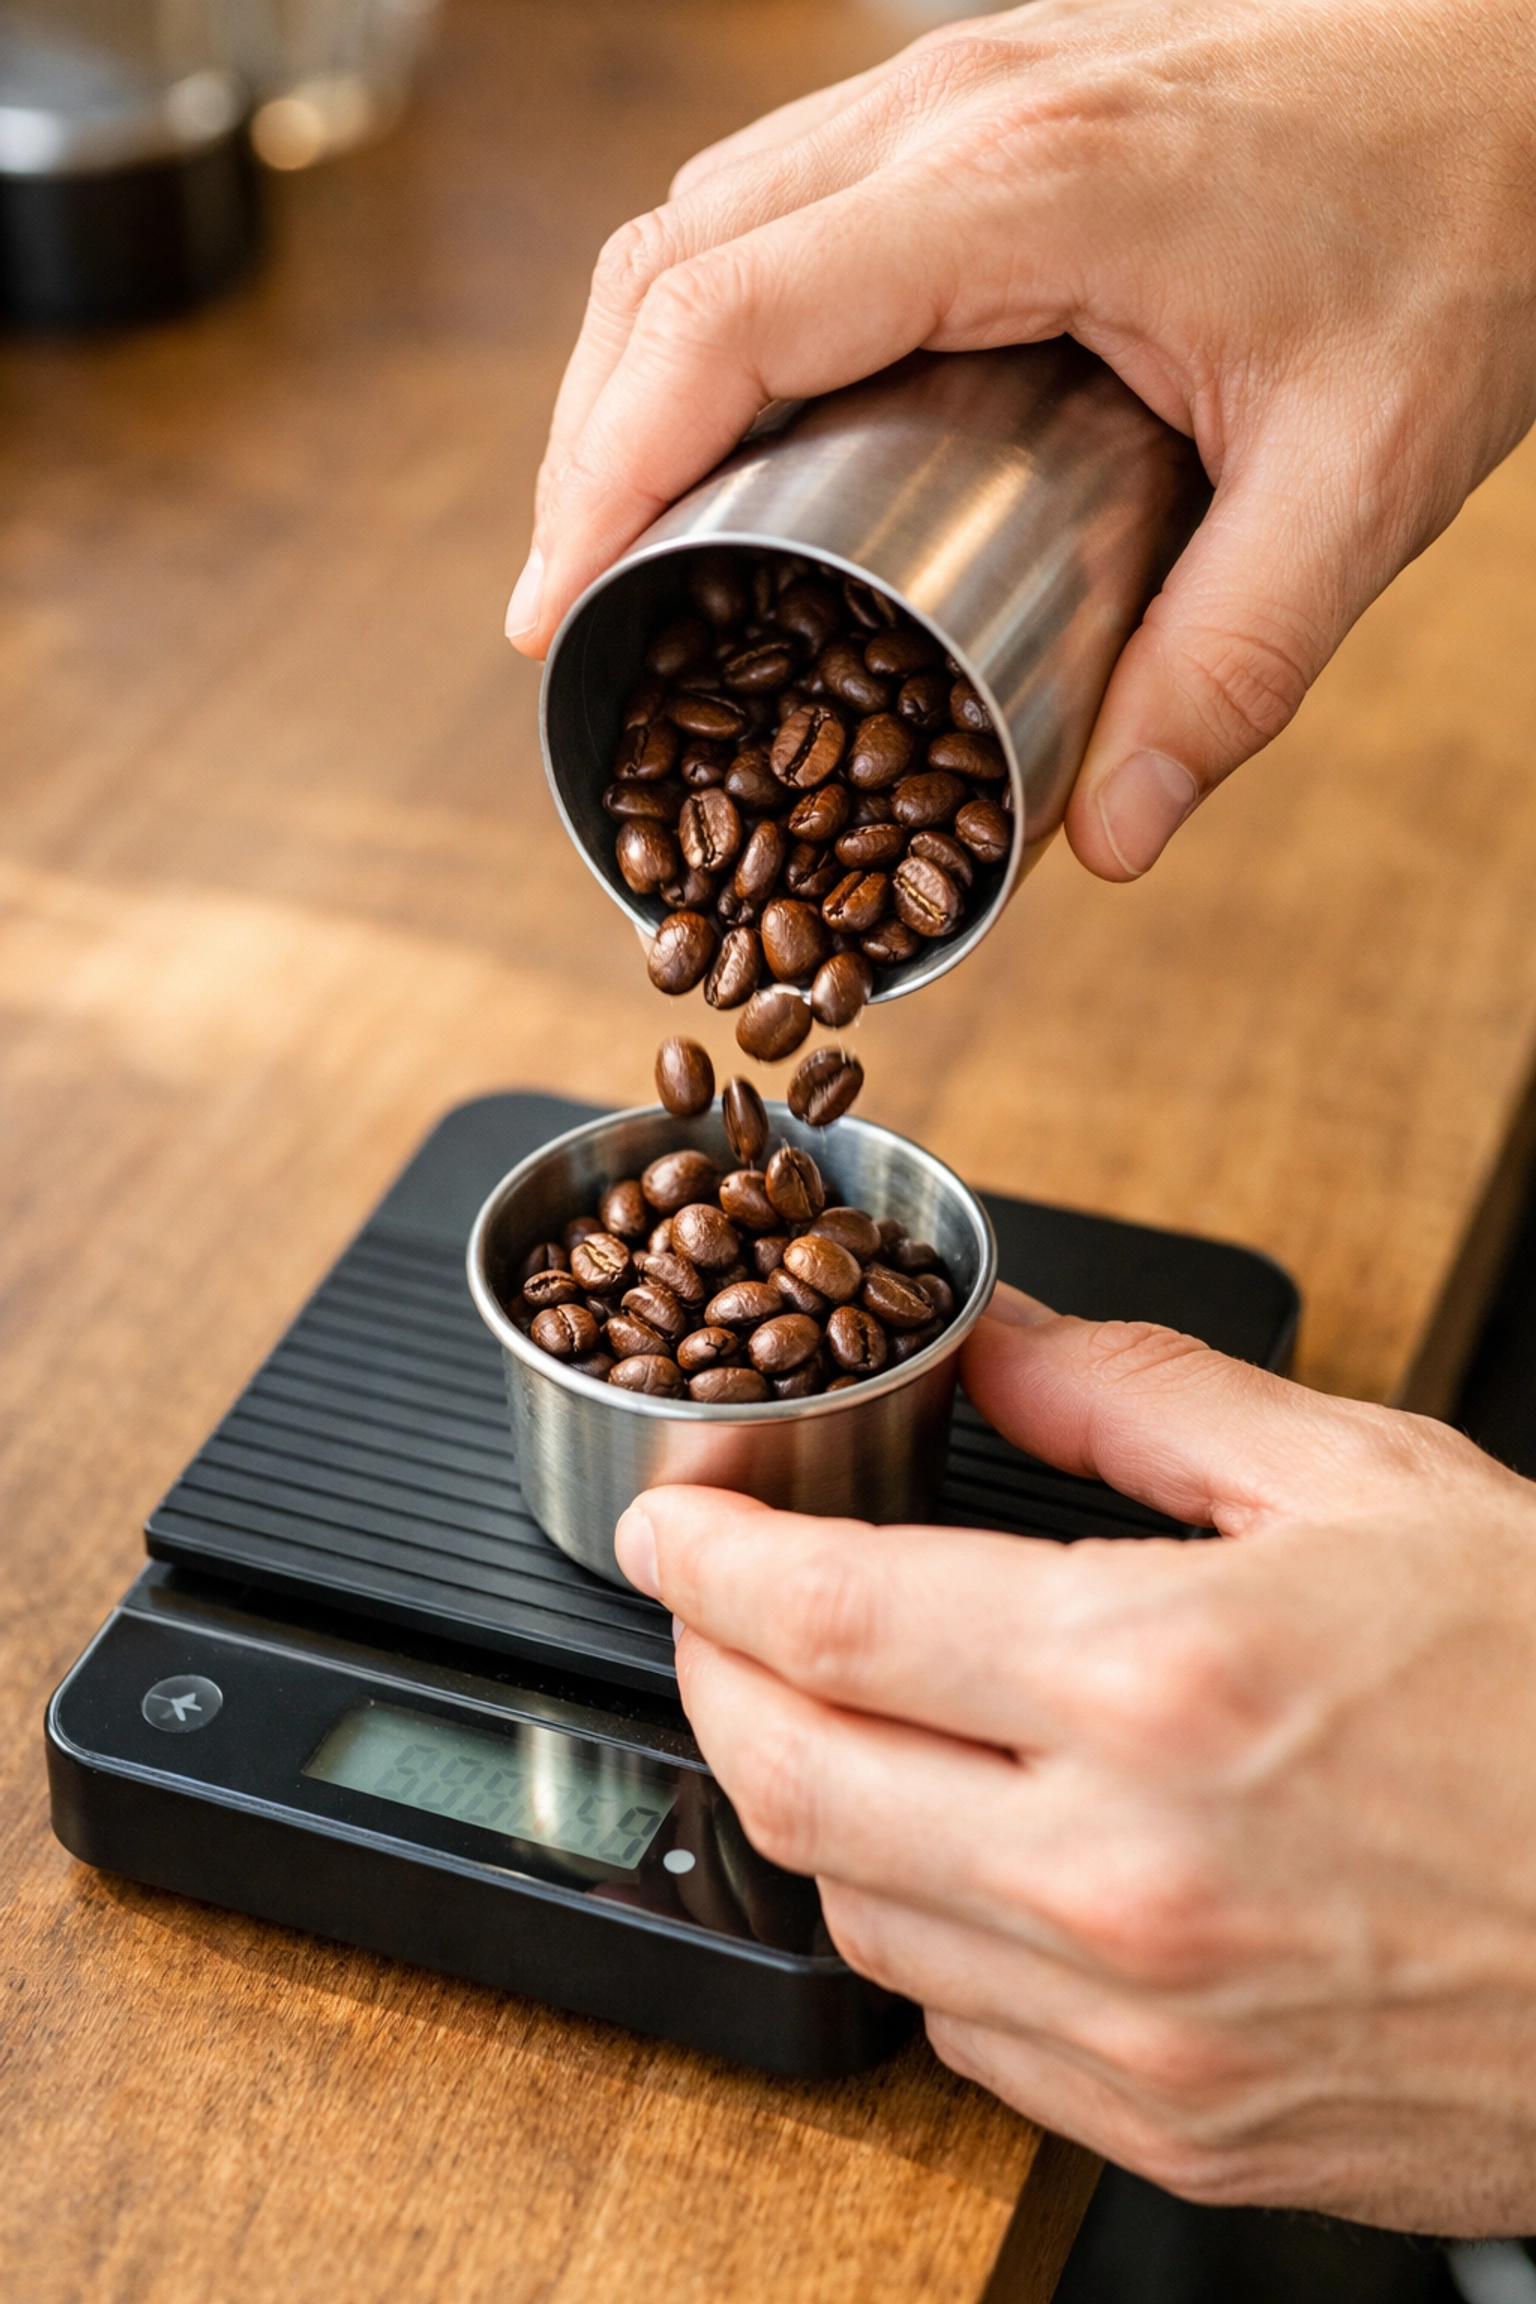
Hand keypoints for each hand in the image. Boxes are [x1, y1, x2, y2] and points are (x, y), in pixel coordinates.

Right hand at [509, 0, 1535, 878]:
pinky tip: (724, 418)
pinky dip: (711, 313)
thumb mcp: (1367, 479)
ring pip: (708, 214)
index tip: (552, 604)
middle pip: (672, 259)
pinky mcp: (985, 100)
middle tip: (566, 600)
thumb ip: (1234, 668)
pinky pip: (782, 194)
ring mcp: (962, 85)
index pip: (723, 314)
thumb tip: (1110, 837)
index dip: (601, 467)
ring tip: (615, 528)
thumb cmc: (1469, 231)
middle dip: (583, 439)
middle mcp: (957, 109)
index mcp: (1025, 191)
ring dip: (630, 371)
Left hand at [615, 1285, 1535, 2232]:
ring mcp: (1140, 2030)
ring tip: (830, 1708)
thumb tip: (995, 1340)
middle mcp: (1121, 1875)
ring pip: (853, 1914)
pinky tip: (961, 1849)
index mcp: (1158, 1680)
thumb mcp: (1367, 1481)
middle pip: (791, 1777)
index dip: (706, 1556)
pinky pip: (959, 2031)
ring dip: (805, 1796)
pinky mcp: (1176, 2127)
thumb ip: (1138, 1400)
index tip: (670, 1519)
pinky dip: (917, 1926)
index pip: (825, 1619)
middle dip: (709, 1673)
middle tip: (714, 1604)